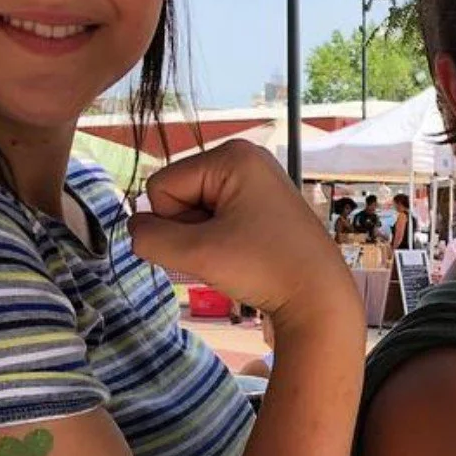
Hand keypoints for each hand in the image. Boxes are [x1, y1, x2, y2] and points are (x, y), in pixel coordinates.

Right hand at [128, 142, 360, 332]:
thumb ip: (150, 238)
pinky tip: (246, 256)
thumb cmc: (263, 269)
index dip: (173, 223)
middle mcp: (246, 159)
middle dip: (190, 231)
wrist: (320, 299)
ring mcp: (257, 182)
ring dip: (203, 240)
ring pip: (196, 211)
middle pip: (179, 195)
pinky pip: (218, 220)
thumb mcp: (197, 254)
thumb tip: (135, 229)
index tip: (214, 242)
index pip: (162, 185)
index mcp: (232, 156)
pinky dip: (220, 243)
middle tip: (230, 252)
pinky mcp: (263, 207)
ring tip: (241, 255)